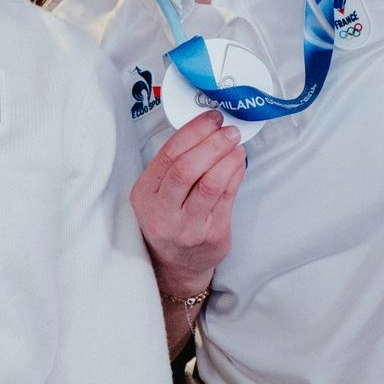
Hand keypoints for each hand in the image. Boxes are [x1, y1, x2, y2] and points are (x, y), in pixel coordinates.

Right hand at [129, 116, 245, 291]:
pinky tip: (239, 162)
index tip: (211, 118)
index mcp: (145, 194)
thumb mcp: (157, 193)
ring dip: (228, 158)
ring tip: (236, 145)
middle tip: (228, 130)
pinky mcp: (212, 235)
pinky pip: (227, 198)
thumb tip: (206, 130)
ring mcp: (188, 227)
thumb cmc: (169, 220)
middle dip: (212, 144)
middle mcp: (163, 212)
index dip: (193, 132)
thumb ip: (174, 165)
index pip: (168, 155)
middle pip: (187, 169)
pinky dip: (236, 174)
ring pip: (210, 184)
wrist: (176, 265)